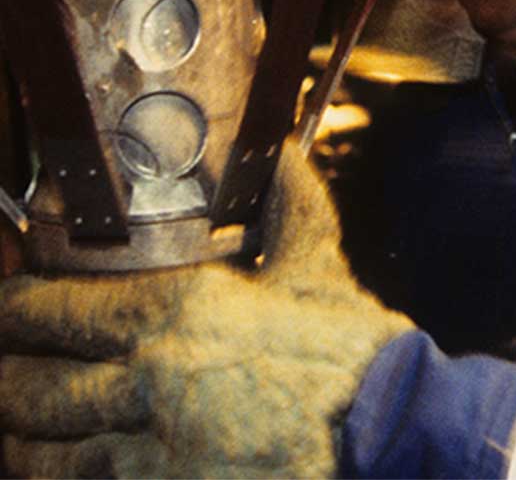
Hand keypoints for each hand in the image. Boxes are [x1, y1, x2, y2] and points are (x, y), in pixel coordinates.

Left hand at [0, 142, 412, 477]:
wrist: (390, 432)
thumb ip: (291, 211)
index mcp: (179, 310)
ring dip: (21, 437)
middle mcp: (149, 377)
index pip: (53, 309)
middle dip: (7, 374)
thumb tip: (287, 154)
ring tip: (18, 427)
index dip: (16, 309)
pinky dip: (57, 474)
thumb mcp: (319, 273)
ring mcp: (148, 449)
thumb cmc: (355, 356)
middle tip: (5, 364)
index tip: (9, 306)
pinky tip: (57, 466)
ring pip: (39, 449)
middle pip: (28, 385)